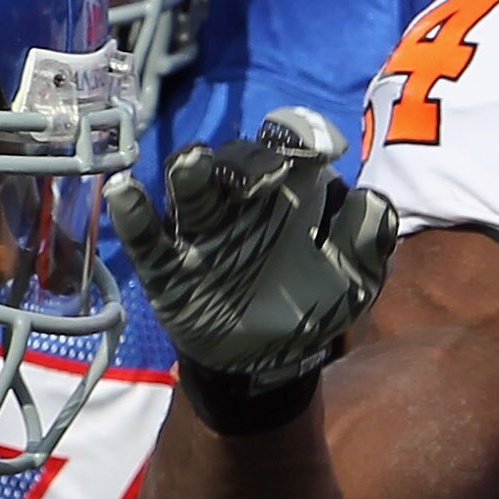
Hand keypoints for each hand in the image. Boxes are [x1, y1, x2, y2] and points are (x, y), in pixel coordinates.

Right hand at [104, 107, 396, 400]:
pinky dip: (135, 216)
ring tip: (193, 165)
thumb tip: (373, 199)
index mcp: (287, 193)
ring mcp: (200, 232)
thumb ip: (367, 241)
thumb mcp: (352, 281)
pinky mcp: (167, 267)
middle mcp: (240, 202)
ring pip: (189, 187)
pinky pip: (147, 238)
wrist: (267, 364)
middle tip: (270, 176)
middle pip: (237, 159)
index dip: (304, 134)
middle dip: (252, 160)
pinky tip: (125, 194)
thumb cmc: (307, 306)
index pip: (290, 144)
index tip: (322, 148)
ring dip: (190, 172)